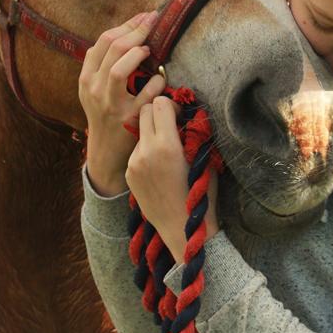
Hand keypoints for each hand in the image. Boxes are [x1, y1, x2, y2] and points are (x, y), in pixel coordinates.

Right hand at [79, 11, 165, 195]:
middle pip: (113, 49)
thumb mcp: (94, 89)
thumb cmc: (104, 114)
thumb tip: (125, 33)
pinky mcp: (128, 120)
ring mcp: (110, 105)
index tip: (144, 16)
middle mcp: (95, 89)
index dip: (126, 25)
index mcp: (86, 78)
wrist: (105, 152)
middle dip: (137, 30)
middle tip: (154, 21)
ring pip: (120, 70)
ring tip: (149, 49)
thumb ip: (103, 64)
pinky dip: (157, 82)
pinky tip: (162, 78)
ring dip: (138, 54)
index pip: (103, 41)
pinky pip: (145, 95)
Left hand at [126, 96, 218, 259]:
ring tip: (167, 150)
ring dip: (152, 132)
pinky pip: (137, 150)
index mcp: (166, 145)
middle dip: (158, 113)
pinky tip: (159, 167)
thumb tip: (187, 114)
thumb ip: (193, 133)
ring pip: (139, 131)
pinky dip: (147, 151)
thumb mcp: (204, 159)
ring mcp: (133, 163)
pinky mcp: (129, 173)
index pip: (159, 103)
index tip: (180, 117)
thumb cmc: (199, 193)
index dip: (172, 106)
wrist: (181, 229)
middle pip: (144, 110)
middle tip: (172, 125)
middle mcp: (145, 151)